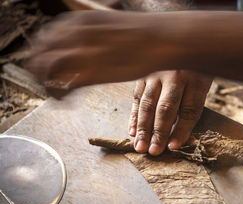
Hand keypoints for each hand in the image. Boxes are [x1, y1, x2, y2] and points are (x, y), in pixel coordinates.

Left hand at [26, 10, 180, 88]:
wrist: (162, 39)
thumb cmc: (144, 34)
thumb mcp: (111, 24)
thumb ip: (94, 32)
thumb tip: (88, 42)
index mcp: (79, 20)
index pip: (46, 37)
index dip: (44, 53)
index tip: (52, 65)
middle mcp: (73, 34)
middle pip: (38, 52)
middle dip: (39, 69)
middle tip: (49, 81)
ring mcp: (80, 53)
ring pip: (43, 69)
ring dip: (45, 83)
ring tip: (58, 93)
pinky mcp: (90, 74)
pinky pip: (61, 86)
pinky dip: (59, 95)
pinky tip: (68, 100)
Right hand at [129, 70, 212, 155]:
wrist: (186, 37)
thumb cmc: (197, 66)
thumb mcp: (203, 80)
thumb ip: (192, 104)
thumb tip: (178, 136)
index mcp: (196, 78)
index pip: (189, 109)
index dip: (181, 130)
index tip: (173, 146)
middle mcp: (175, 75)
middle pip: (166, 107)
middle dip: (159, 131)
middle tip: (154, 152)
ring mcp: (157, 73)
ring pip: (148, 103)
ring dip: (143, 127)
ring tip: (140, 147)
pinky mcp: (143, 73)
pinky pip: (137, 97)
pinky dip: (134, 116)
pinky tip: (132, 132)